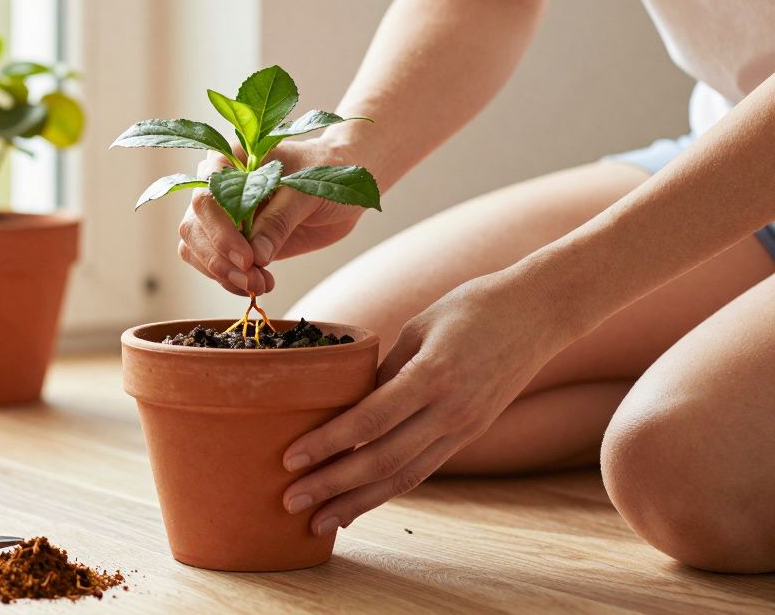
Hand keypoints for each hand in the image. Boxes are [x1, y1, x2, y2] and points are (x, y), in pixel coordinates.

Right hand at [177, 137, 372, 295]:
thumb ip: (279, 220)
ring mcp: (222, 216)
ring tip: (260, 285)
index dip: (220, 231)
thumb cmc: (325, 172)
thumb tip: (255, 257)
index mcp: (230, 161)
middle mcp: (217, 187)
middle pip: (194, 226)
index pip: (206, 197)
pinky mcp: (232, 240)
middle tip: (253, 279)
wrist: (343, 186)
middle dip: (219, 259)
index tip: (248, 258)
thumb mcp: (307, 191)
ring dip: (222, 274)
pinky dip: (229, 280)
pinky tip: (257, 284)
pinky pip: (213, 264)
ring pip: (195, 248)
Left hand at [279, 270, 574, 533]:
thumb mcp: (418, 328)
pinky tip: (357, 504)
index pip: (370, 421)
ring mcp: (464, 427)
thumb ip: (384, 372)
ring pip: (403, 476)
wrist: (540, 312)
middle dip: (333, 486)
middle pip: (382, 460)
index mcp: (433, 375)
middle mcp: (451, 410)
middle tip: (289, 502)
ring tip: (319, 523)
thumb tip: (347, 407)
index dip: (328, 444)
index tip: (290, 460)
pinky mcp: (469, 434)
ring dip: (356, 503)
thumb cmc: (472, 307)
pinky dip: (387, 490)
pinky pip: (422, 469)